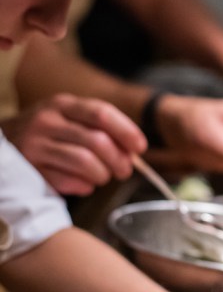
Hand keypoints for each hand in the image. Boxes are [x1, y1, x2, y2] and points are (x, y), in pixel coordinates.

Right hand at [2, 93, 145, 194]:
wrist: (3, 145)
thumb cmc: (47, 133)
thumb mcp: (68, 119)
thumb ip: (99, 128)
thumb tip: (133, 149)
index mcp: (62, 104)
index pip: (101, 113)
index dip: (126, 131)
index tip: (140, 147)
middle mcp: (46, 121)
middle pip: (97, 141)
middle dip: (119, 159)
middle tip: (124, 170)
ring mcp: (35, 145)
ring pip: (85, 162)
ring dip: (102, 174)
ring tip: (103, 177)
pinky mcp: (30, 169)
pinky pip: (67, 181)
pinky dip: (84, 187)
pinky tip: (85, 185)